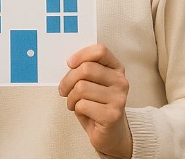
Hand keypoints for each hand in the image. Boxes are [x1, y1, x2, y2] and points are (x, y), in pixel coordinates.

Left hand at [58, 44, 131, 158]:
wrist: (111, 133)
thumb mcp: (93, 84)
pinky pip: (83, 104)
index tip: (69, 63)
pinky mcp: (112, 115)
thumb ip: (85, 70)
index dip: (81, 55)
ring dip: (71, 97)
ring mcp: (118, 98)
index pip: (100, 51)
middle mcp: (120, 81)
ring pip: (81, 87)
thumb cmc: (98, 106)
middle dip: (68, 80)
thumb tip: (68, 63)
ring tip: (73, 102)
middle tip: (64, 89)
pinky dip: (76, 108)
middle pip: (86, 68)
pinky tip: (81, 112)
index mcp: (116, 69)